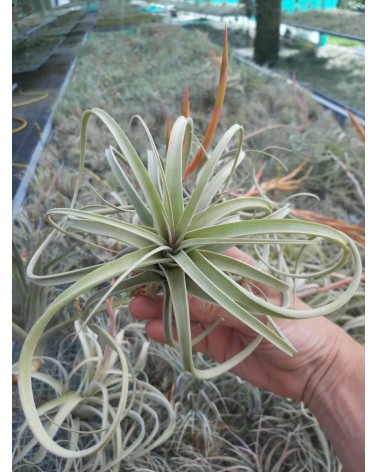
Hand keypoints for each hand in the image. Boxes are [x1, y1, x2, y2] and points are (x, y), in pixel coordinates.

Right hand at [129, 246, 345, 402]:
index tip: (148, 256)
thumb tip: (176, 293)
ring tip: (135, 310)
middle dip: (160, 285)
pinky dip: (169, 332)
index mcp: (236, 270)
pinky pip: (187, 335)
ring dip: (159, 309)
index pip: (200, 256)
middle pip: (184, 283)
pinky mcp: (213, 341)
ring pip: (181, 309)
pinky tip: (152, 330)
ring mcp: (216, 316)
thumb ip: (215, 304)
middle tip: (134, 289)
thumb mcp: (254, 311)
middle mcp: (222, 289)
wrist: (312, 369)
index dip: (174, 255)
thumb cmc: (294, 325)